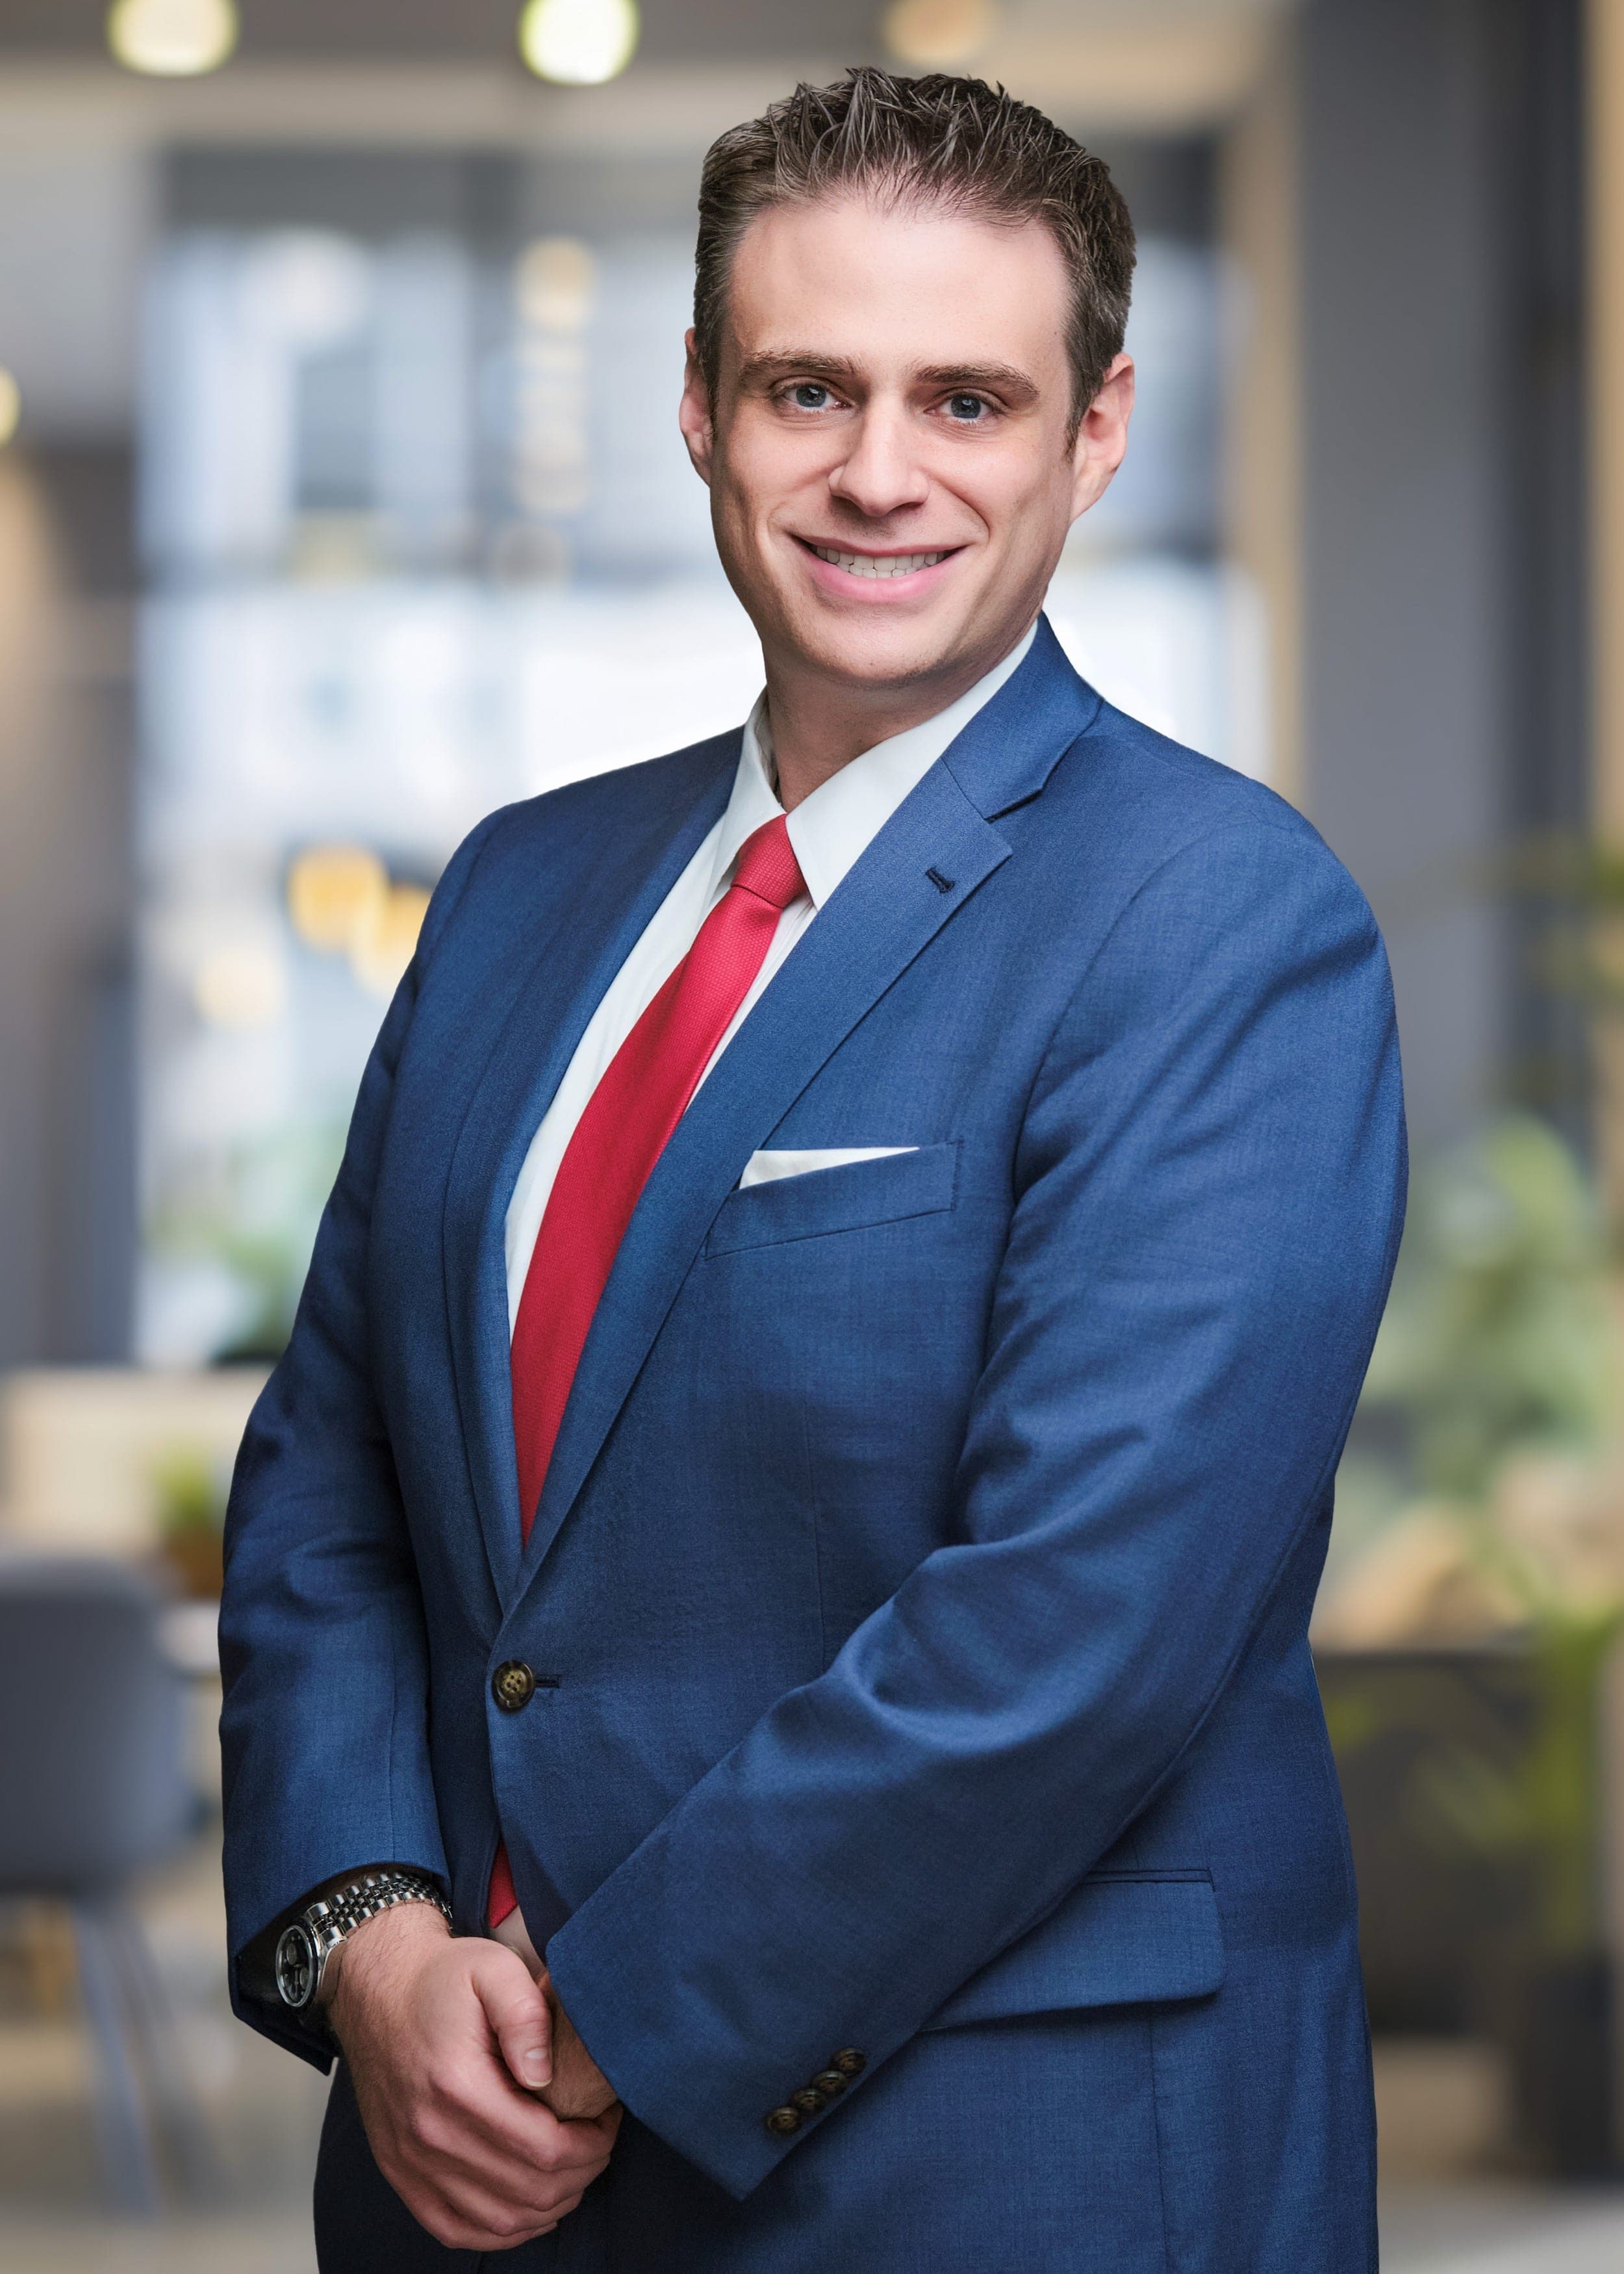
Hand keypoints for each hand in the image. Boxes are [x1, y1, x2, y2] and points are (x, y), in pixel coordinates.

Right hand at [325, 1902, 619, 2250]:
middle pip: (528, 2191)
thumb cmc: (441, 1980)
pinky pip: (455, 2229)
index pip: (545, 2149)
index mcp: (457, 2086)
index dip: (591, 2145)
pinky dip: (500, 2230)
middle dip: (580, 2174)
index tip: (606, 2119)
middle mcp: (430, 2134)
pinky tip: (527, 2206)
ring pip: (498, 2221)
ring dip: (548, 2207)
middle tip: (598, 2143)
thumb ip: (526, 2015)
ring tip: (572, 2171)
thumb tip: (544, 2074)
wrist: (378, 1991)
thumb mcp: (493, 1970)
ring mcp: (411, 2161)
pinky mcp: (400, 2173)